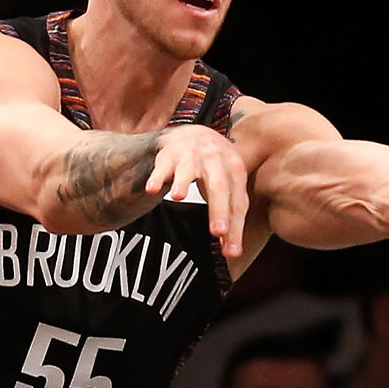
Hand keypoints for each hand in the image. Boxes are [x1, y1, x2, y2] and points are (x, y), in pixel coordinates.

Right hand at [146, 124, 249, 258]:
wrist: (195, 134)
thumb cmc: (216, 169)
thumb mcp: (228, 189)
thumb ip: (230, 219)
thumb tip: (232, 253)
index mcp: (235, 171)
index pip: (237, 202)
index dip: (235, 226)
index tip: (231, 251)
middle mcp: (216, 160)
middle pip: (219, 186)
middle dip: (219, 209)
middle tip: (218, 232)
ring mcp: (192, 156)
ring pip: (188, 170)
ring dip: (183, 182)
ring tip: (178, 198)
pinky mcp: (169, 156)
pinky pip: (162, 166)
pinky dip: (156, 176)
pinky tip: (151, 189)